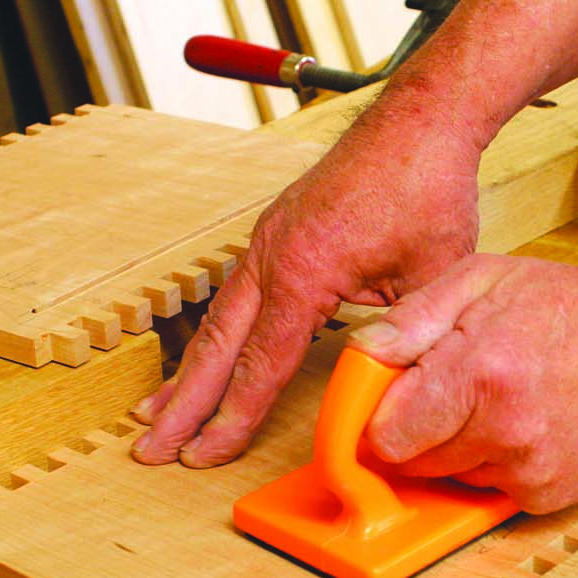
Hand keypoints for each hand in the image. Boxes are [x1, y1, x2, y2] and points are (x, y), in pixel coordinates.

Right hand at [130, 118, 480, 466]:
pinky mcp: (277, 233)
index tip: (202, 456)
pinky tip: (206, 359)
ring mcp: (268, 242)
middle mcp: (271, 256)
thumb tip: (389, 390)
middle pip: (215, 346)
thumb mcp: (430, 276)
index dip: (230, 418)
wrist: (419, 120)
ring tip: (156, 414)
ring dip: (188, 372)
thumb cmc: (425, 186)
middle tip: (148, 449)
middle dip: (181, 405)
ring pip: (218, 320)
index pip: (258, 365)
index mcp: (302, 272)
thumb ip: (404, 338)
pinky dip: (216, 336)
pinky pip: (236, 296)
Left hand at [350, 253, 577, 513]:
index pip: (386, 436)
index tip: (390, 400)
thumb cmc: (565, 305)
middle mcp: (504, 432)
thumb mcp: (479, 280)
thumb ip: (411, 320)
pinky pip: (490, 489)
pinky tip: (523, 424)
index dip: (380, 417)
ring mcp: (531, 470)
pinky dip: (495, 463)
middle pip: (413, 462)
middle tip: (452, 387)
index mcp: (478, 374)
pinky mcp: (550, 494)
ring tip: (496, 399)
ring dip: (458, 447)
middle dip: (419, 429)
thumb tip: (362, 356)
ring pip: (451, 477)